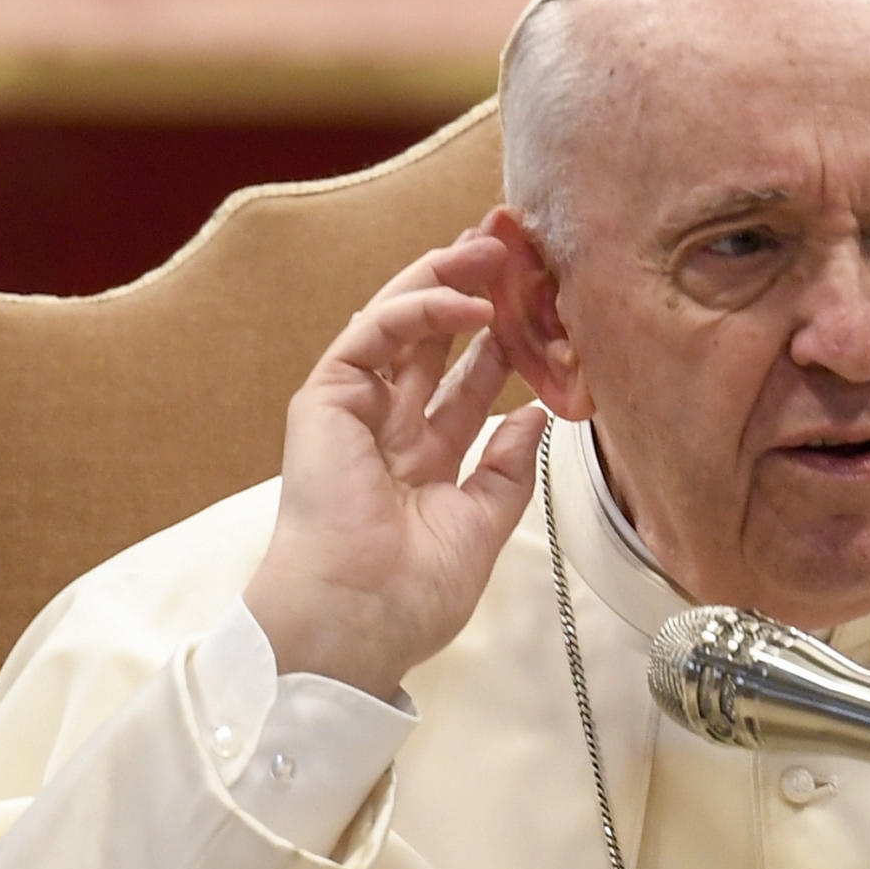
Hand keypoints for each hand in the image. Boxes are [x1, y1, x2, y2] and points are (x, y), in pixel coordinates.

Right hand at [243, 228, 549, 701]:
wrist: (357, 619)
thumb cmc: (408, 594)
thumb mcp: (482, 527)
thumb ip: (509, 471)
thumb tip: (536, 416)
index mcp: (422, 460)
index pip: (465, 384)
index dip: (502, 344)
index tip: (544, 311)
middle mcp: (388, 428)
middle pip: (434, 343)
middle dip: (474, 294)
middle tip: (516, 255)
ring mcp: (354, 410)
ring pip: (400, 324)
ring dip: (446, 281)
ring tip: (494, 249)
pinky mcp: (325, 399)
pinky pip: (373, 335)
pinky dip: (419, 310)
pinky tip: (469, 304)